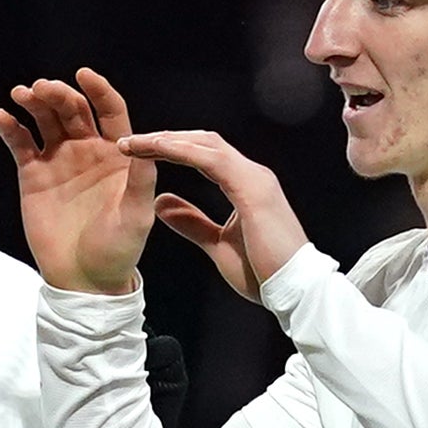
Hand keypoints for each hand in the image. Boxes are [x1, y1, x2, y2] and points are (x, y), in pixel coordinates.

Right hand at [0, 67, 154, 294]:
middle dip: (59, 95)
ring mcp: (59, 160)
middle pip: (73, 110)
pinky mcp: (34, 175)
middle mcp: (88, 150)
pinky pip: (21, 145)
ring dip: (34, 103)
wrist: (85, 279)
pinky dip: (10, 129)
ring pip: (45, 120)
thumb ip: (141, 177)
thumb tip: (143, 141)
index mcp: (118, 153)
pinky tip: (1, 117)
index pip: (109, 110)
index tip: (84, 75)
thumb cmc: (119, 249)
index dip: (98, 90)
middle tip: (43, 88)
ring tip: (21, 94)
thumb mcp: (137, 214)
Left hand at [120, 126, 308, 300]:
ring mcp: (255, 178)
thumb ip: (193, 222)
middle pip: (203, 142)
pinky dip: (182, 152)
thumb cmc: (263, 272)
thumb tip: (163, 205)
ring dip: (167, 141)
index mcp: (245, 185)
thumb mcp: (217, 244)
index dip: (173, 149)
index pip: (205, 155)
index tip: (141, 152)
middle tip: (130, 141)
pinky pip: (212, 161)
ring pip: (205, 145)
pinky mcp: (253, 189)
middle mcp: (252, 174)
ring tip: (135, 142)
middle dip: (165, 138)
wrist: (296, 290)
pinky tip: (157, 150)